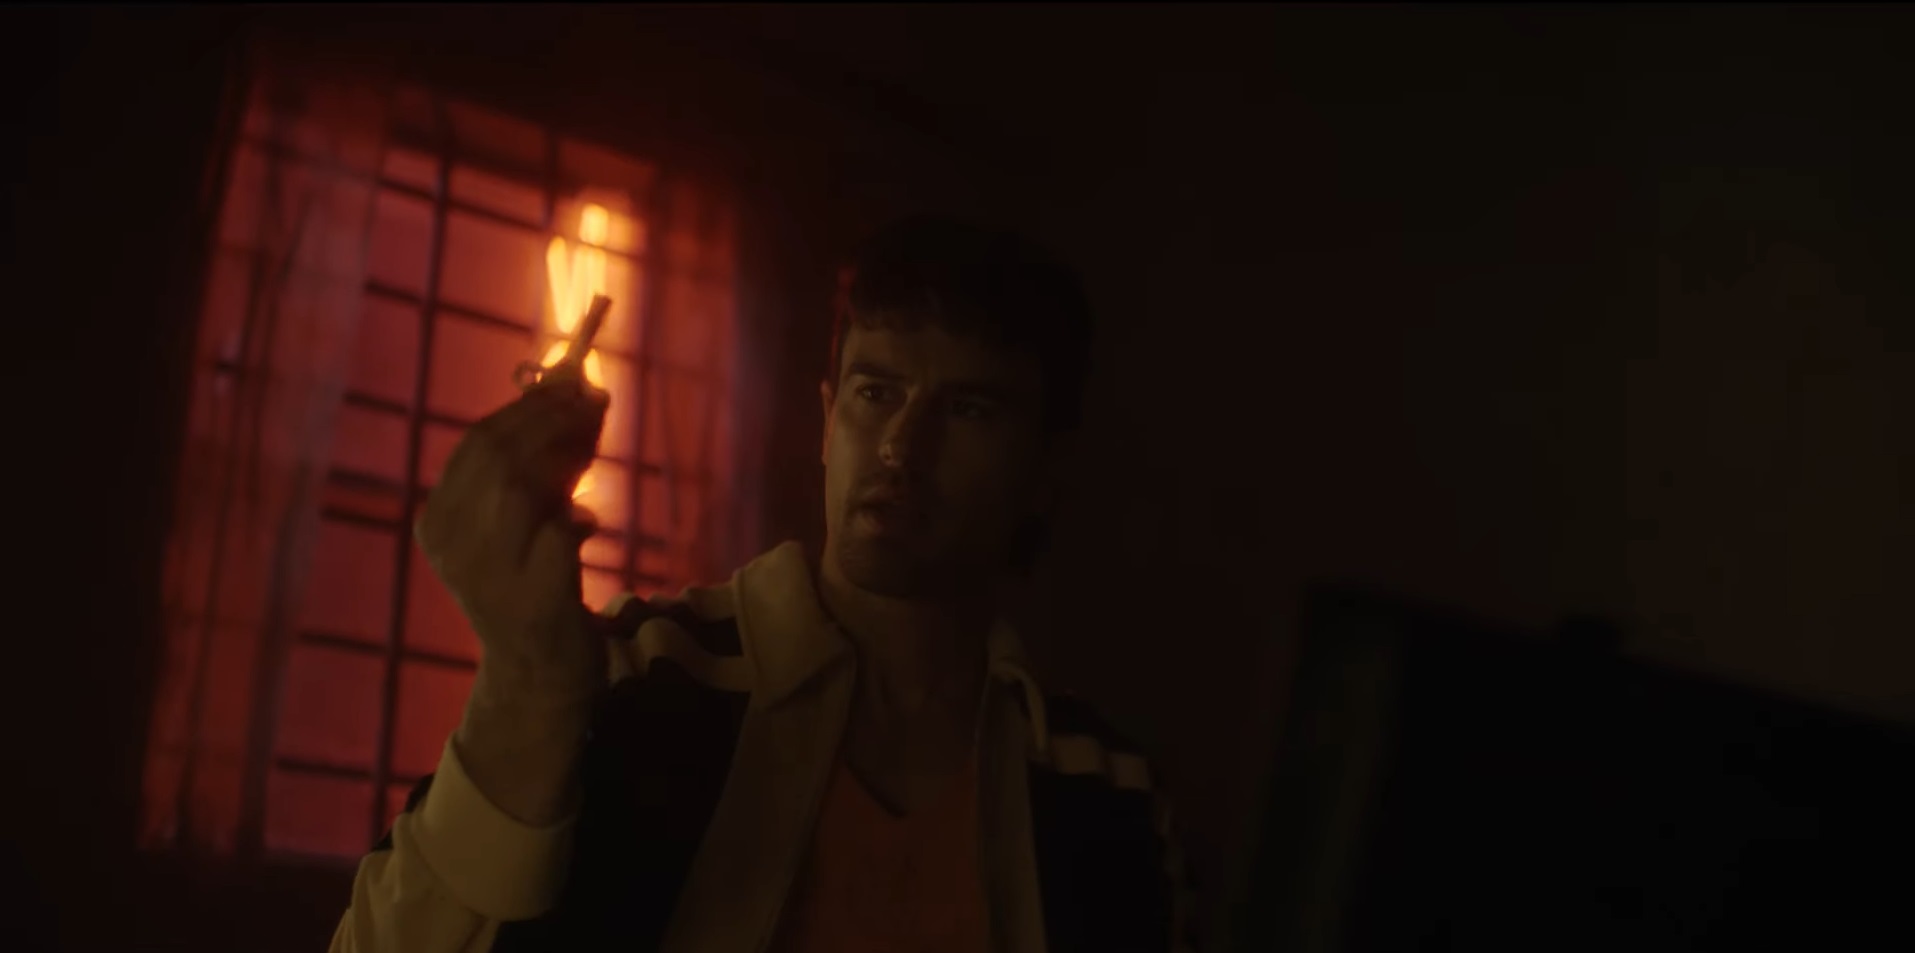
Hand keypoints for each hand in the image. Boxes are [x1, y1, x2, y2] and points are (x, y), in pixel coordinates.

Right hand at [415, 367, 610, 705]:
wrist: (536, 674)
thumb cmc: (532, 585)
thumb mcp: (523, 521)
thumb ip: (540, 465)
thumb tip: (581, 389)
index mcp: (438, 521)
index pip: (477, 443)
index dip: (529, 408)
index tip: (572, 385)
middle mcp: (451, 545)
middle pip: (498, 458)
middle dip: (552, 420)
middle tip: (596, 402)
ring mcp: (486, 573)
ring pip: (518, 488)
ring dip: (566, 455)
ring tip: (595, 443)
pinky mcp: (529, 600)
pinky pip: (556, 536)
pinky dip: (577, 519)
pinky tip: (588, 523)